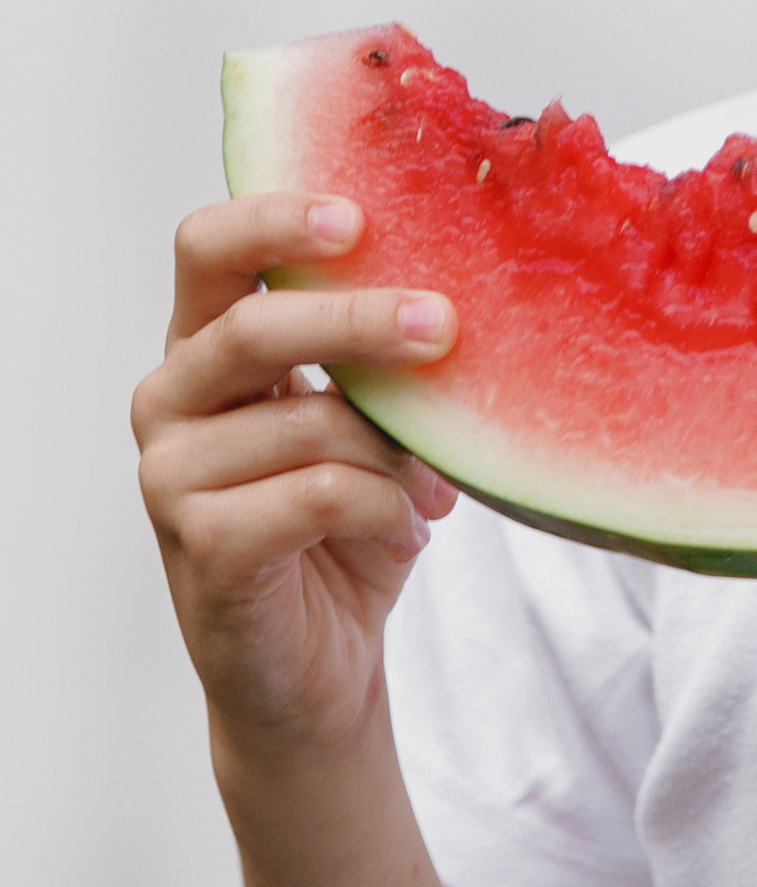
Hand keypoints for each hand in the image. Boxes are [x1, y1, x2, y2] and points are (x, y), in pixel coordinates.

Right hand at [133, 195, 459, 769]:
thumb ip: (377, 360)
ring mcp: (171, 477)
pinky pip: (318, 493)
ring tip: (434, 486)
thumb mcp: (369, 425)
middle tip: (443, 323)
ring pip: (309, 421)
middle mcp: (172, 401)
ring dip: (397, 452)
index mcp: (205, 348)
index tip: (355, 217)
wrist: (318, 669)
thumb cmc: (345, 527)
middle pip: (254, 325)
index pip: (209, 249)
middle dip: (359, 318)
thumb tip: (455, 297)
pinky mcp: (202, 547)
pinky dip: (384, 506)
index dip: (273, 220)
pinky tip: (407, 526)